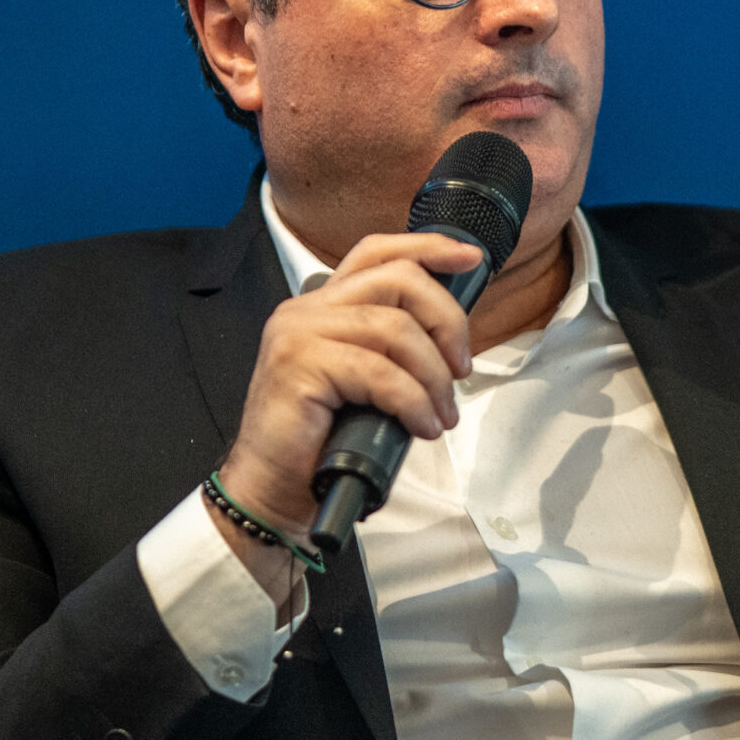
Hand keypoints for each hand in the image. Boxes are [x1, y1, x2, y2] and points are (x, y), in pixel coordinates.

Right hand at [210, 233, 478, 587]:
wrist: (270, 491)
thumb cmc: (318, 444)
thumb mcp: (363, 382)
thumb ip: (389, 347)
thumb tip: (450, 338)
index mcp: (320, 306)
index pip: (376, 254)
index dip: (429, 248)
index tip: (470, 259)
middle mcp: (305, 310)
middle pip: (397, 280)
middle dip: (446, 321)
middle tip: (460, 369)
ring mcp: (298, 334)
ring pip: (395, 328)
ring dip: (434, 376)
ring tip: (441, 413)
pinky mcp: (300, 366)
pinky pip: (380, 373)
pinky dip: (413, 402)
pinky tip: (420, 426)